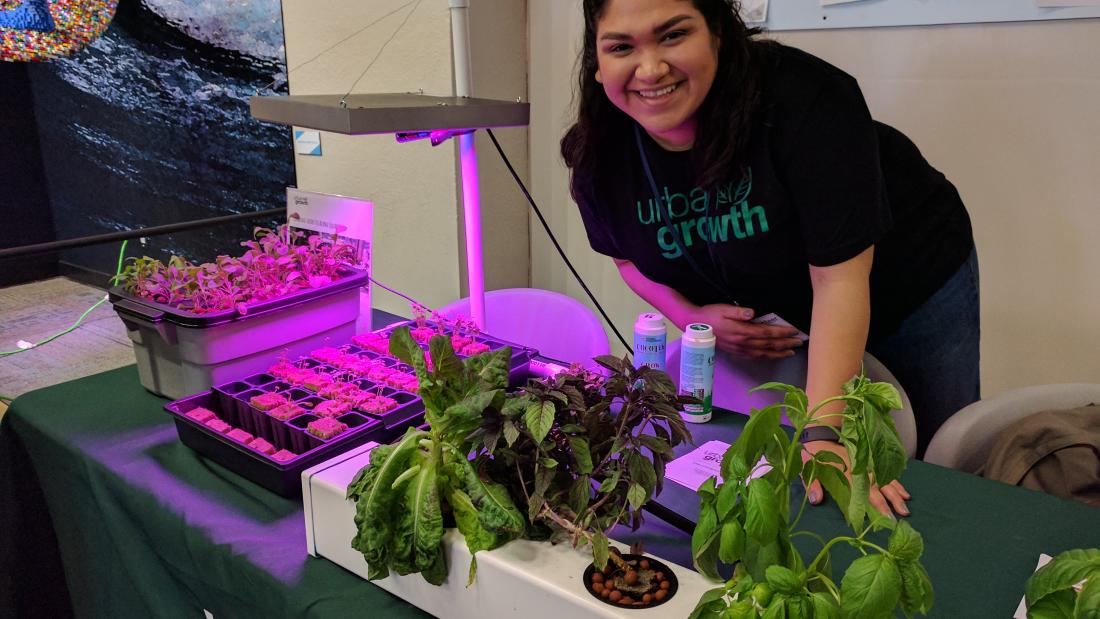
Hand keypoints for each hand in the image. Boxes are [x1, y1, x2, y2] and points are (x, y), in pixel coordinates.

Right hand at [688, 304, 802, 359]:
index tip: (794, 332)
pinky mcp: (737, 352)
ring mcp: (740, 349)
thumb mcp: (723, 308)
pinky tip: (772, 356)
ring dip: (779, 353)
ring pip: (764, 353)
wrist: (696, 328)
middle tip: (799, 343)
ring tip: (791, 352)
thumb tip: (752, 312)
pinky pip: (755, 356)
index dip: (782, 333)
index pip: (767, 333)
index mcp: (742, 331)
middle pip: (769, 344)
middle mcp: (744, 342)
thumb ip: (738, 311)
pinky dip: (766, 357)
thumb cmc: (710, 315)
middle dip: (785, 344)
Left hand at [801, 439, 910, 517]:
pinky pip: (886, 472)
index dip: (875, 505)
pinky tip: (904, 492)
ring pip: (885, 481)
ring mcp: (867, 465)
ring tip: (906, 507)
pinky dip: (896, 482)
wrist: (821, 431)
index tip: (886, 518)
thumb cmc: (815, 452)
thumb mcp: (809, 468)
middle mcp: (860, 471)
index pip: (863, 493)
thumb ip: (814, 485)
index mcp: (846, 474)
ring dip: (896, 494)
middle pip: (879, 488)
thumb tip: (816, 501)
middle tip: (903, 515)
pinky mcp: (870, 460)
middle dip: (891, 502)